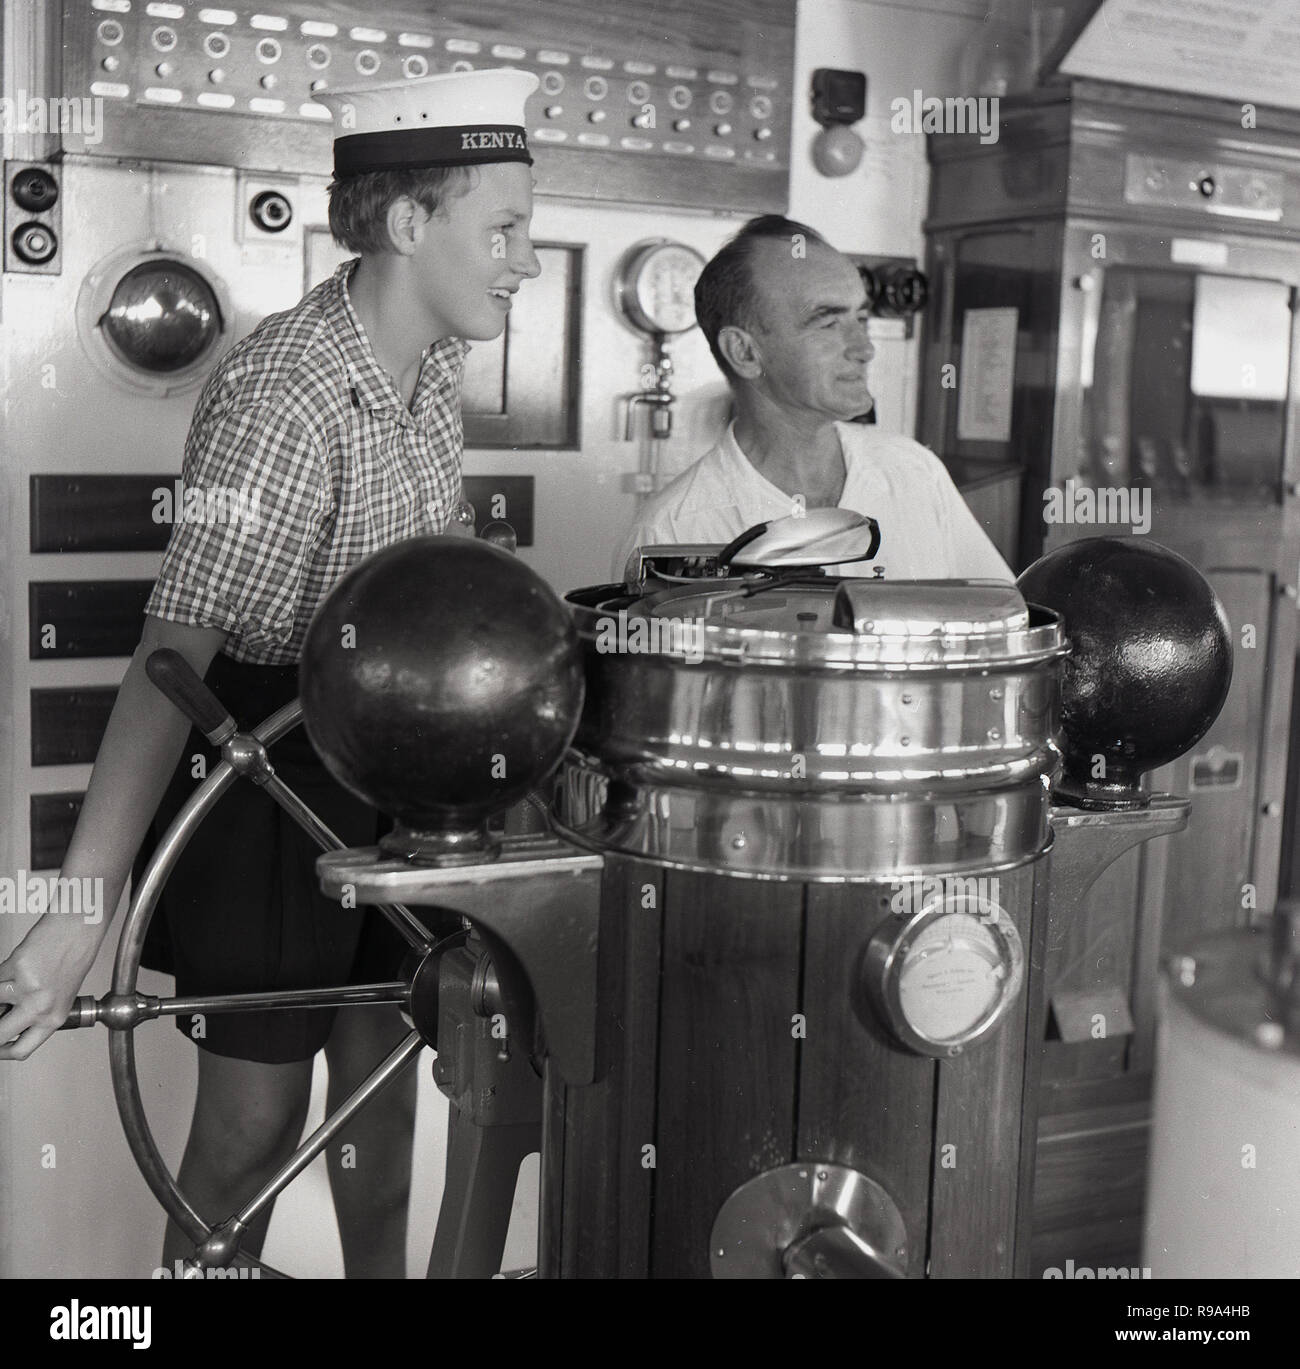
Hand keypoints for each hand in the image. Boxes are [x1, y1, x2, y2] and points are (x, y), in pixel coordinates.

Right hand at [0, 914, 99, 1059]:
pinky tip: (12, 967)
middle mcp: (41, 1007)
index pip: (21, 1050)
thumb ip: (37, 1012)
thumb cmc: (73, 957)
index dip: (1, 1052)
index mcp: (55, 1017)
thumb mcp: (61, 995)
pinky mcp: (15, 967)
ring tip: (10, 982)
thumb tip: (8, 1021)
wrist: (79, 927)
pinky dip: (1, 974)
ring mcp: (26, 989)